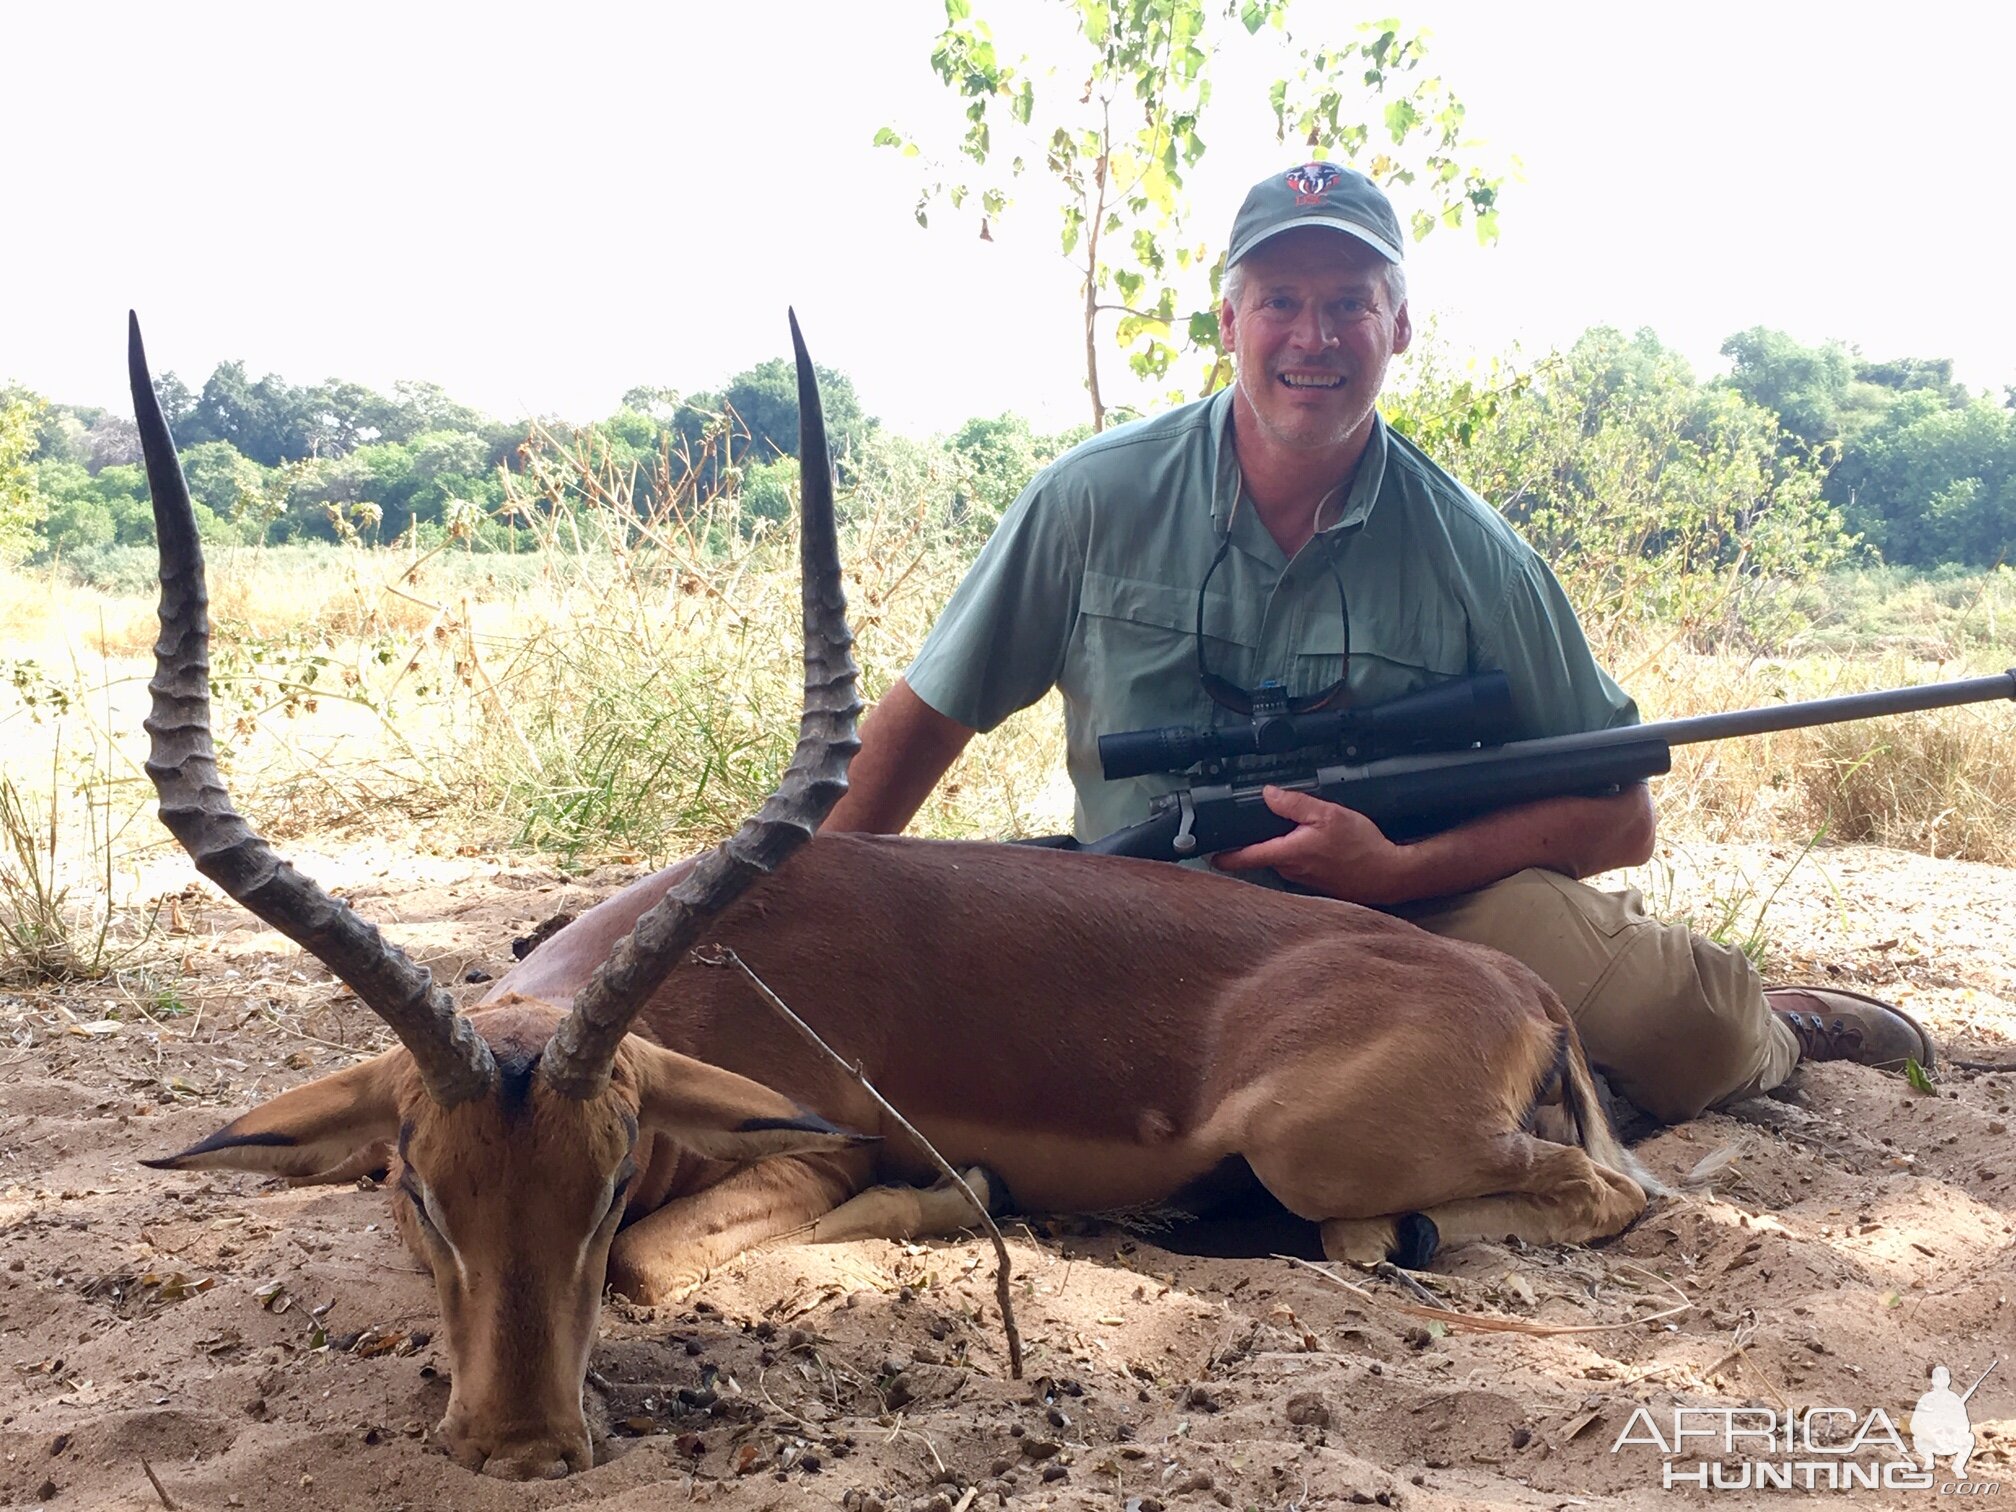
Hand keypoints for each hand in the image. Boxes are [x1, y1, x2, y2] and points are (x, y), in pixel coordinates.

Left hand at [1209, 785, 1421, 904]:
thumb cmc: (1361, 847)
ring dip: (1283, 846)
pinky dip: (1301, 853)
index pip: (1245, 858)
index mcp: (1287, 854)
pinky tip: (1317, 843)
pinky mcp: (1317, 883)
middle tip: (1256, 822)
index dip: (1224, 855)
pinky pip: (1299, 865)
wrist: (1389, 874)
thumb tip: (1267, 794)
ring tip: (1295, 828)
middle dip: (1259, 841)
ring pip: (1282, 860)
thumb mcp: (1327, 814)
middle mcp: (1290, 871)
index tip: (1208, 853)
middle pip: (1263, 855)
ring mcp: (1303, 880)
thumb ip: (1294, 803)